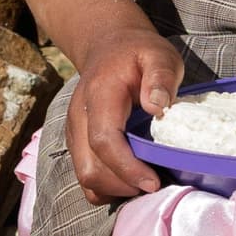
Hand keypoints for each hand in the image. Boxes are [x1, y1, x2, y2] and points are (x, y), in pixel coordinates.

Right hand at [64, 26, 187, 203]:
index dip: (127, 168)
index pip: (104, 141)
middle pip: (89, 168)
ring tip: (145, 182)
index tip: (154, 182)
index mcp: (99, 96)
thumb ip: (161, 76)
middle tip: (156, 184)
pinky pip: (86, 177)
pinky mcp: (77, 144)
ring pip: (85, 178)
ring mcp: (74, 133)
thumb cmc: (136, 53)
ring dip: (116, 189)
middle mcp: (78, 118)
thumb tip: (157, 107)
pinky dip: (108, 187)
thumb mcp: (158, 54)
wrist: (106, 46)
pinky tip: (132, 178)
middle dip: (123, 186)